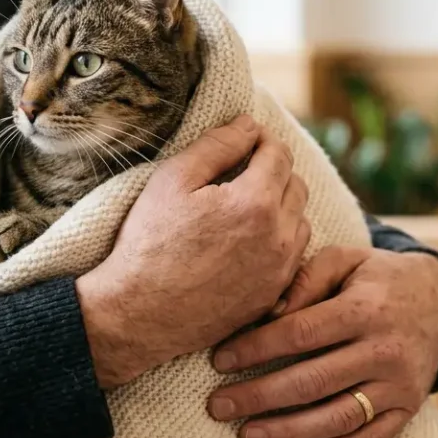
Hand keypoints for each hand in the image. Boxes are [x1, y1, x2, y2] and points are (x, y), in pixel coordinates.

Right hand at [75, 115, 311, 388]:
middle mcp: (278, 236)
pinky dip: (279, 241)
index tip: (243, 141)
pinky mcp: (274, 295)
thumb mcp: (173, 180)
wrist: (138, 314)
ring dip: (281, 207)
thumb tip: (248, 124)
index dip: (260, 140)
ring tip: (245, 208)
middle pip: (296, 185)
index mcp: (256, 202)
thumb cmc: (149, 243)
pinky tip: (249, 241)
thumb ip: (217, 145)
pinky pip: (293, 256)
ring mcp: (280, 270)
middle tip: (241, 173)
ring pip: (300, 220)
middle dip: (273, 171)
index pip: (278, 153)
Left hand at [205, 245, 437, 437]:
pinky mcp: (409, 407)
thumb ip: (305, 279)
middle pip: (312, 381)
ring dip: (288, 431)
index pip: (301, 333)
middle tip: (218, 406)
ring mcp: (399, 383)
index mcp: (365, 308)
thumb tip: (268, 314)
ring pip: (338, 416)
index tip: (220, 360)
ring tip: (248, 434)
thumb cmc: (376, 278)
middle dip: (258, 396)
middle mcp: (384, 349)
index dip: (256, 348)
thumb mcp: (344, 260)